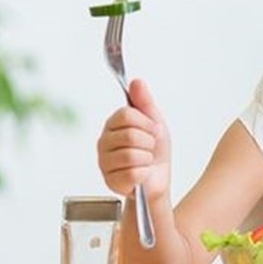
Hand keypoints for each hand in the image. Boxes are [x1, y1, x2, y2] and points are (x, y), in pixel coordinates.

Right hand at [97, 79, 170, 203]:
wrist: (159, 179)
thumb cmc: (155, 151)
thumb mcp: (155, 122)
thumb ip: (145, 102)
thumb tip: (136, 82)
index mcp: (113, 125)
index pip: (126, 114)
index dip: (146, 122)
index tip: (153, 129)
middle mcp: (103, 142)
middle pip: (130, 134)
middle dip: (149, 142)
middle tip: (149, 147)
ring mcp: (104, 163)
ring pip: (131, 155)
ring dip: (147, 158)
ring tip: (145, 160)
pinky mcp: (110, 182)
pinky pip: (133, 174)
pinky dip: (144, 174)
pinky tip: (141, 174)